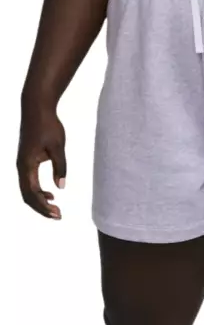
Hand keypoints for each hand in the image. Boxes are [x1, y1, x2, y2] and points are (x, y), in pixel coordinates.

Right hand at [17, 105, 66, 219]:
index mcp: (26, 165)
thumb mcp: (58, 147)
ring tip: (55, 208)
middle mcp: (21, 166)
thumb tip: (61, 187)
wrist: (36, 109)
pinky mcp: (27, 160)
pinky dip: (38, 191)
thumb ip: (60, 166)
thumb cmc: (48, 126)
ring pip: (27, 189)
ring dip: (39, 201)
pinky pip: (29, 181)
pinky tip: (50, 194)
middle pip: (27, 195)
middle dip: (41, 208)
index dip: (43, 207)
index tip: (57, 214)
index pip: (32, 193)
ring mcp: (22, 163)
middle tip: (58, 216)